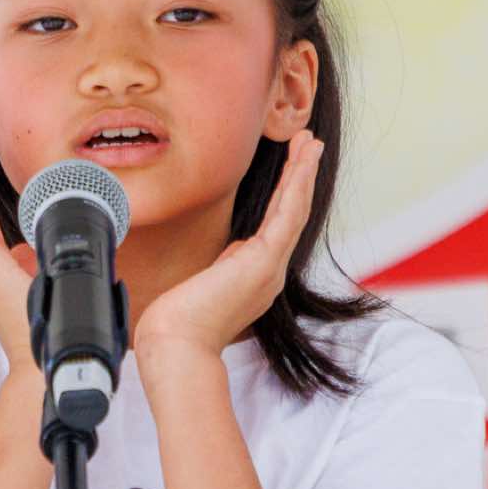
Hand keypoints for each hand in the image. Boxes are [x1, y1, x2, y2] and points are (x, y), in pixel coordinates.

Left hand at [133, 130, 324, 361]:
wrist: (177, 346)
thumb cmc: (181, 322)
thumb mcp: (207, 285)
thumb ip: (225, 268)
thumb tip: (231, 255)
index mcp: (256, 276)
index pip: (277, 226)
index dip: (286, 194)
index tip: (291, 169)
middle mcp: (270, 272)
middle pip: (291, 214)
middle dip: (300, 176)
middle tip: (308, 144)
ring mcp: (270, 268)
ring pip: (294, 210)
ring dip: (303, 173)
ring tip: (310, 142)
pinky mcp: (264, 262)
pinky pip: (287, 216)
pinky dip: (296, 186)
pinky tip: (302, 163)